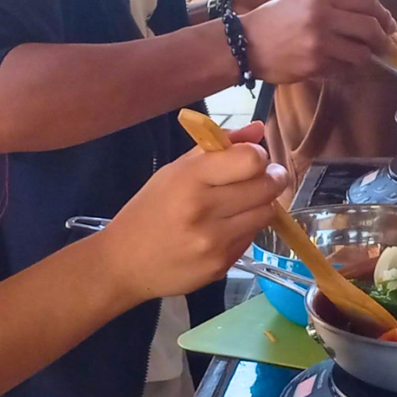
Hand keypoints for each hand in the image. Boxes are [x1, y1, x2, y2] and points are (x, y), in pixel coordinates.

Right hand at [102, 123, 288, 299]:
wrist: (124, 263)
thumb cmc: (149, 211)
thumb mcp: (174, 171)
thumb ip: (217, 147)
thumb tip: (258, 130)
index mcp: (190, 178)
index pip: (250, 160)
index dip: (259, 156)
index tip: (254, 159)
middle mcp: (204, 210)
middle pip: (267, 187)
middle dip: (272, 179)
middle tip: (265, 178)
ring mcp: (214, 241)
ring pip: (265, 214)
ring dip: (262, 205)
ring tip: (243, 203)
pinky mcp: (221, 266)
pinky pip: (251, 239)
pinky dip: (246, 229)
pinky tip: (226, 228)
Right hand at [241, 0, 396, 83]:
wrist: (245, 42)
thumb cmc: (274, 18)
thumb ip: (333, 1)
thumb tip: (368, 15)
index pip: (366, 2)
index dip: (383, 15)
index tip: (389, 24)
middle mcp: (322, 16)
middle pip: (370, 28)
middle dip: (384, 40)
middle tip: (388, 46)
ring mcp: (319, 43)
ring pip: (361, 53)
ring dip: (367, 57)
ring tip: (365, 57)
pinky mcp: (315, 65)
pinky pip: (344, 69)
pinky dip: (348, 69)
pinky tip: (342, 65)